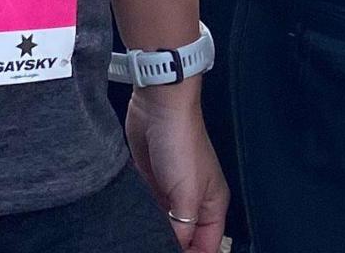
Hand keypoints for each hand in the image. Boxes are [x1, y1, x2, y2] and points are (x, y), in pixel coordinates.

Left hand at [126, 85, 225, 252]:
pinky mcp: (151, 185)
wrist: (158, 106)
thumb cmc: (181, 140)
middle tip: (150, 247)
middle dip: (172, 247)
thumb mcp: (186, 193)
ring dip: (154, 233)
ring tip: (139, 239)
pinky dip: (142, 219)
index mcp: (212, 206)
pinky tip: (132, 224)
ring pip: (166, 227)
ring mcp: (172, 194)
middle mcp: (193, 203)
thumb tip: (174, 248)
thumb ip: (182, 227)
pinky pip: (148, 212)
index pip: (208, 246)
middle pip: (187, 239)